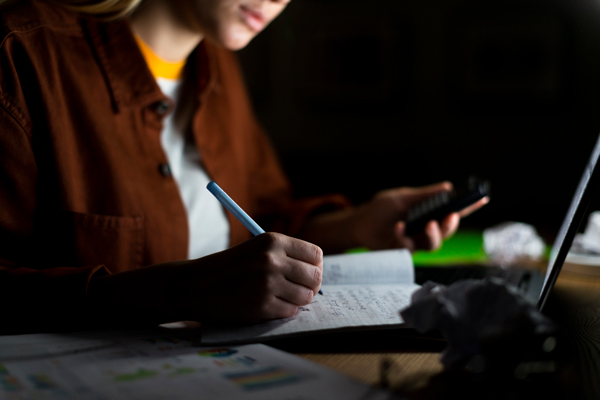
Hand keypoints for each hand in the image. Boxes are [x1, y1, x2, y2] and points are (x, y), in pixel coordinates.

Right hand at [188, 233, 322, 322]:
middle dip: (310, 286)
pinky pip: (290, 312)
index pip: (315, 254)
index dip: (314, 267)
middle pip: (315, 276)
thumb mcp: (257, 249)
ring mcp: (268, 283)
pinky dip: (284, 311)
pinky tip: (269, 306)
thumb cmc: (229, 268)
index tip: (306, 275)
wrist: (196, 284)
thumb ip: (285, 255)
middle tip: (298, 290)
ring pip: (305, 296)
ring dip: (297, 301)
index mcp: (273, 241)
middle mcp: (272, 259)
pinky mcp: (262, 305)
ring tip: (281, 298)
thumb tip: (317, 272)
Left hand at [352, 182, 487, 251]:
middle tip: (449, 216)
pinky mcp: (401, 251)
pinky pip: (408, 246)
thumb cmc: (381, 209)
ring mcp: (414, 242)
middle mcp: (425, 230)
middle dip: (451, 225)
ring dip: (434, 234)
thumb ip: (424, 195)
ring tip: (429, 224)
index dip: (468, 207)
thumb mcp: (403, 197)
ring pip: (433, 244)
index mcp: (428, 214)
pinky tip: (398, 225)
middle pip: (446, 231)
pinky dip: (403, 234)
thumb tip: (447, 187)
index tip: (482, 199)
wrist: (359, 223)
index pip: (452, 211)